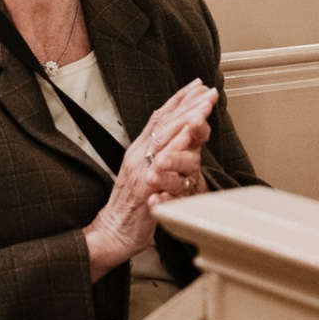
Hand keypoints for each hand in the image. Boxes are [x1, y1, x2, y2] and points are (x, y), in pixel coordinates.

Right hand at [84, 81, 217, 279]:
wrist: (111, 233)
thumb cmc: (130, 209)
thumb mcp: (144, 177)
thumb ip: (159, 159)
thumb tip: (177, 144)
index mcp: (138, 152)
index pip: (159, 119)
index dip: (178, 100)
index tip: (197, 86)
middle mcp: (138, 155)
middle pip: (164, 122)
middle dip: (187, 103)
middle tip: (207, 89)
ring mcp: (141, 169)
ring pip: (165, 136)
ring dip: (187, 117)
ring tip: (204, 103)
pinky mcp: (144, 186)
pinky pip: (162, 161)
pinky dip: (176, 144)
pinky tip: (189, 133)